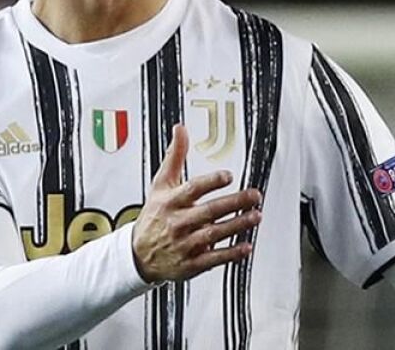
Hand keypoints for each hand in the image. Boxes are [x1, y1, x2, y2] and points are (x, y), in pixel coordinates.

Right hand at [132, 125, 261, 282]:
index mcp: (171, 201)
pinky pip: (213, 259)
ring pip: (214, 234)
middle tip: (254, 196)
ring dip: (237, 225)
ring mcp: (184, 244)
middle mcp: (178, 222)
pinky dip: (230, 253)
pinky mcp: (190, 264)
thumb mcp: (160, 184)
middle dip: (234, 203)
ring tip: (256, 217)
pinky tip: (246, 246)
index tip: (228, 175)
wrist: (138, 254)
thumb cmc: (154, 215)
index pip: (192, 189)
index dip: (211, 182)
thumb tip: (181, 130)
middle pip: (209, 211)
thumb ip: (174, 157)